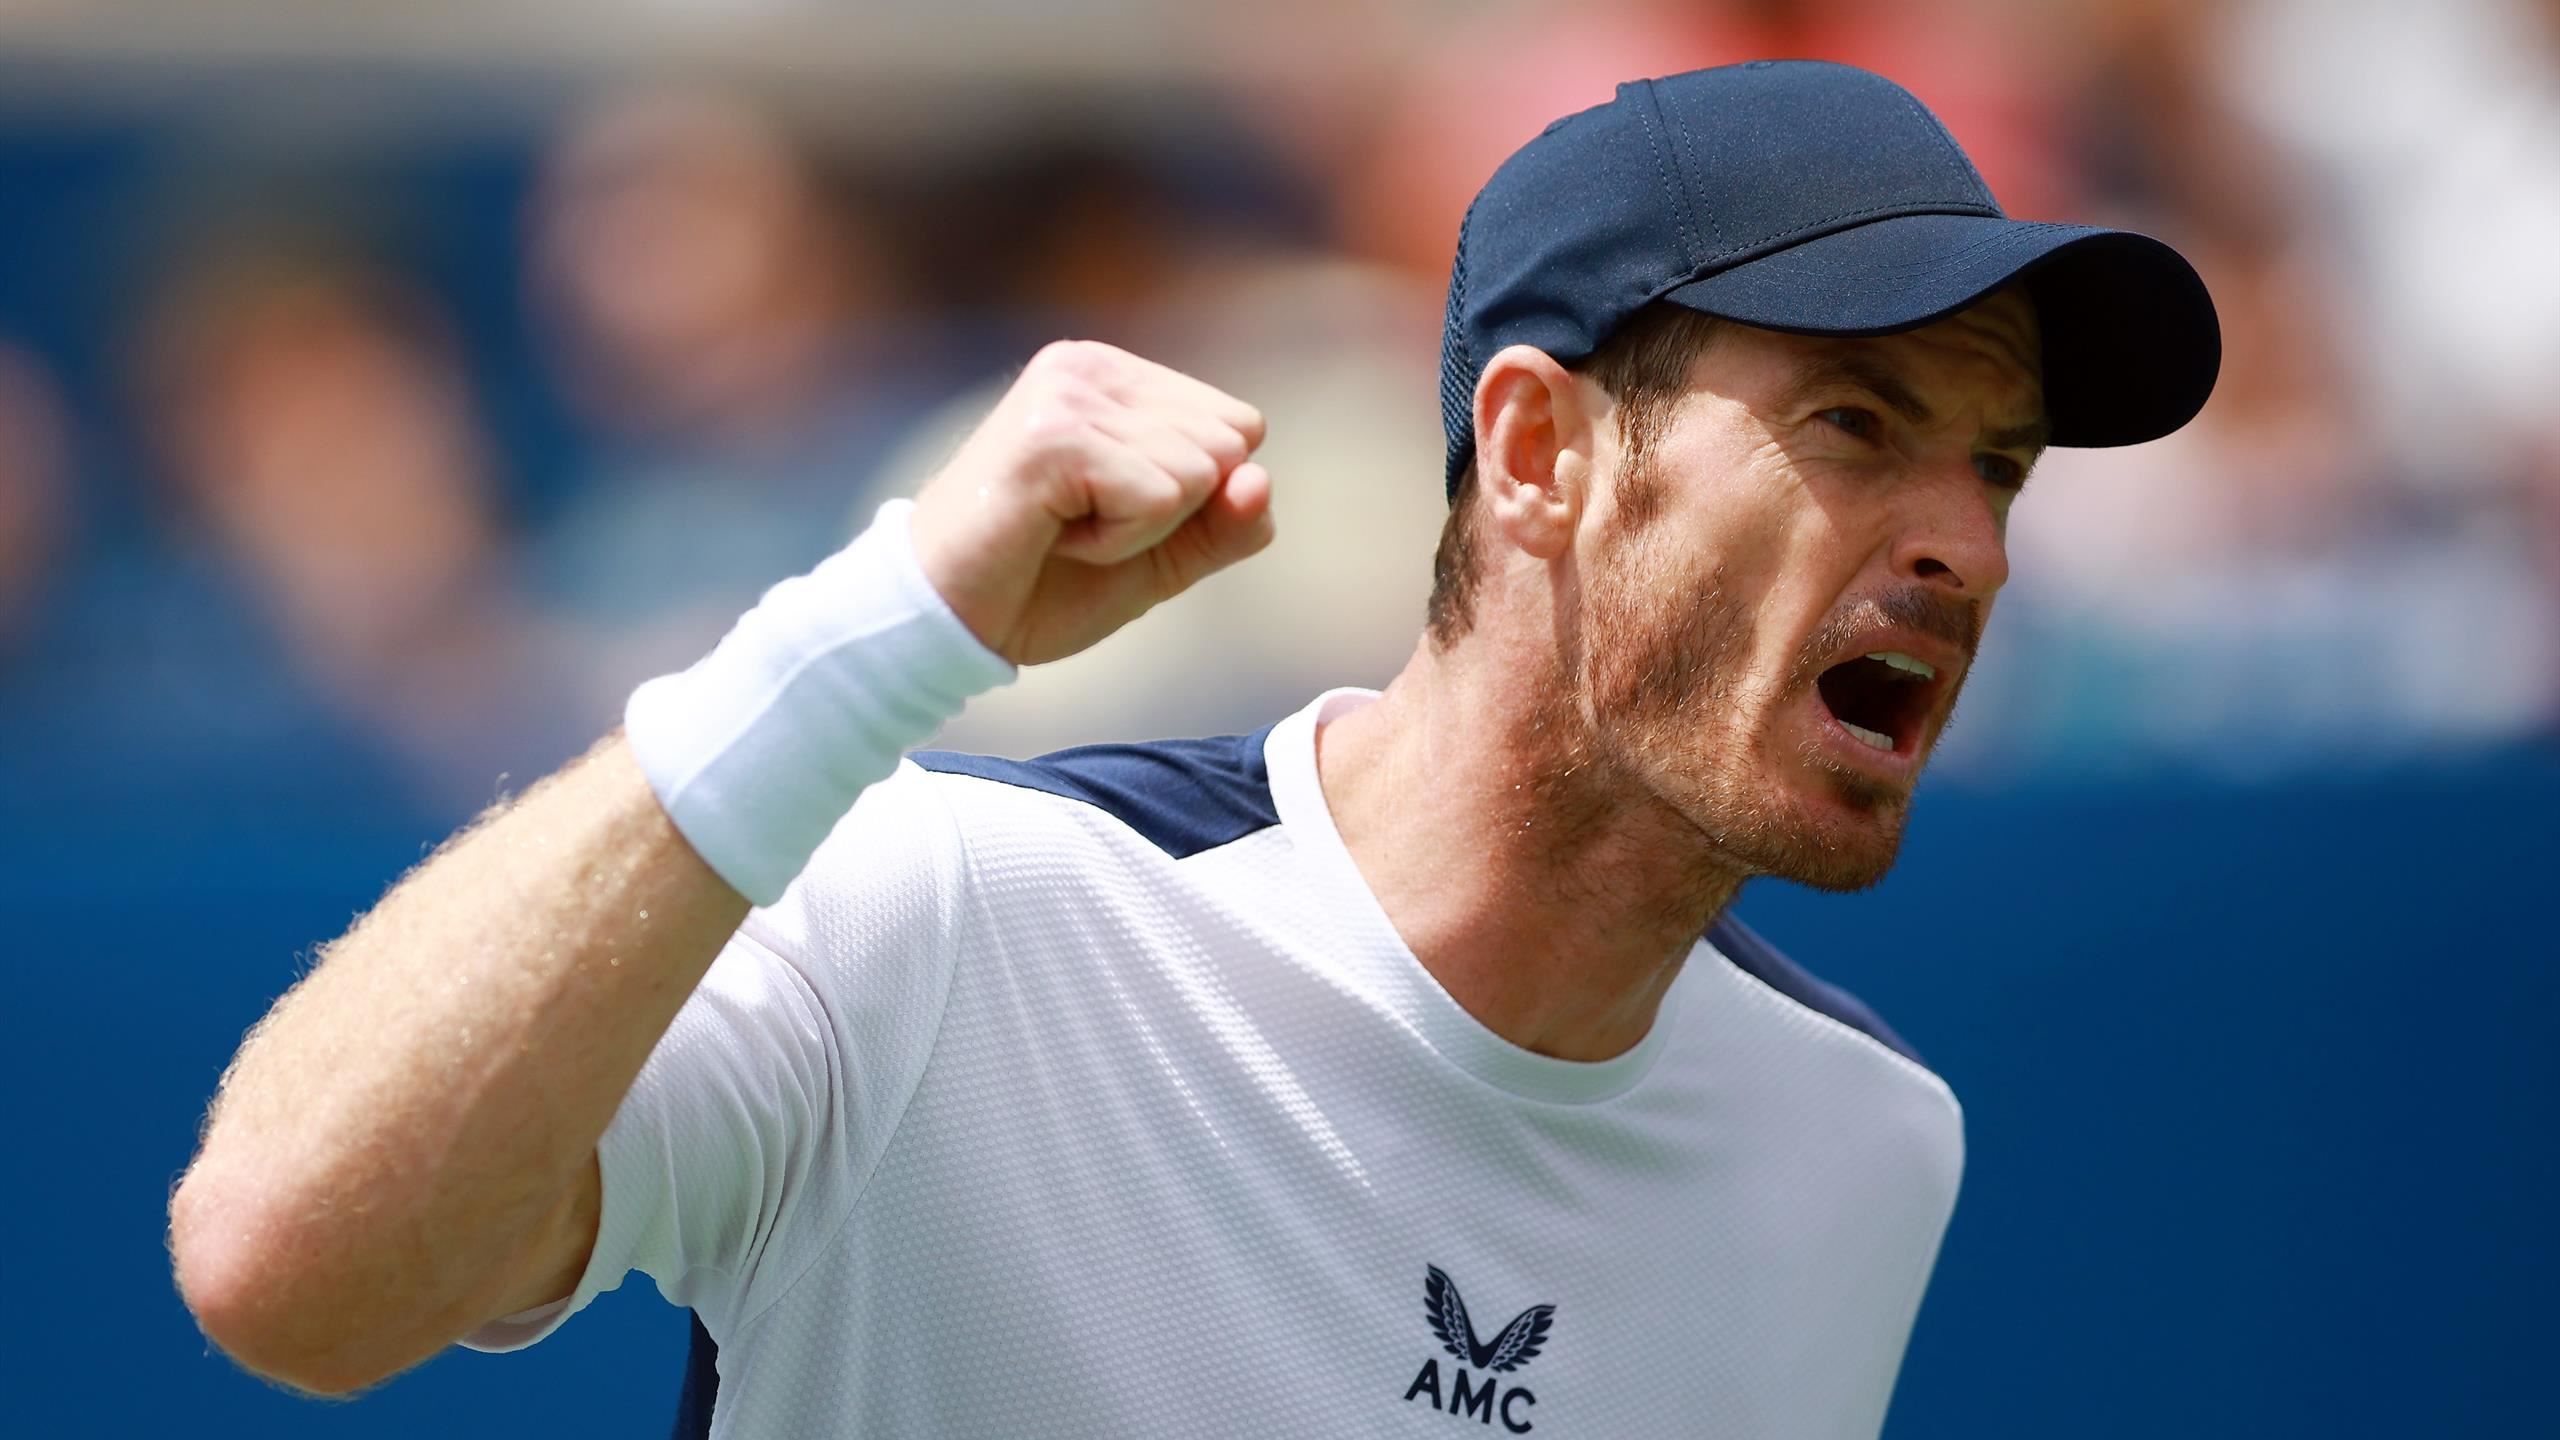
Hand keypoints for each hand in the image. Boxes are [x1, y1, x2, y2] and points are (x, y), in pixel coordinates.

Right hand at [908, 340, 1273, 665]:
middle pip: (1228, 448)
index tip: (1108, 512)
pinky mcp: (1056, 433)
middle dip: (1170, 515)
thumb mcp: (1161, 557)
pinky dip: (1117, 542)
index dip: (1192, 500)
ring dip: (1138, 532)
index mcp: (1118, 376)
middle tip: (1081, 526)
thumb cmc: (1044, 584)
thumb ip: (1225, 524)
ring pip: (1198, 475)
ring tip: (1062, 528)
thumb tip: (1262, 482)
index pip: (1240, 428)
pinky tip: (1053, 534)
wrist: (948, 622)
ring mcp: (1071, 393)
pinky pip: (1159, 499)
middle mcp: (1093, 366)